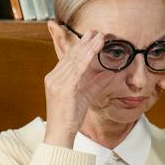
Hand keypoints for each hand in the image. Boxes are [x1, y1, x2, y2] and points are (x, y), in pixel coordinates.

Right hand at [42, 24, 117, 147]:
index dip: (80, 47)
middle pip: (71, 56)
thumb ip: (97, 84)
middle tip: (95, 31)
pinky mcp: (64, 88)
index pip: (68, 59)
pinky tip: (94, 49)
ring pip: (75, 60)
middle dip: (84, 43)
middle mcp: (54, 78)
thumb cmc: (70, 118)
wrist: (60, 133)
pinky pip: (77, 69)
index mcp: (55, 79)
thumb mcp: (85, 97)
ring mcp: (57, 82)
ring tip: (98, 36)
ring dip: (88, 47)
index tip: (89, 37)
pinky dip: (87, 58)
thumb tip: (111, 74)